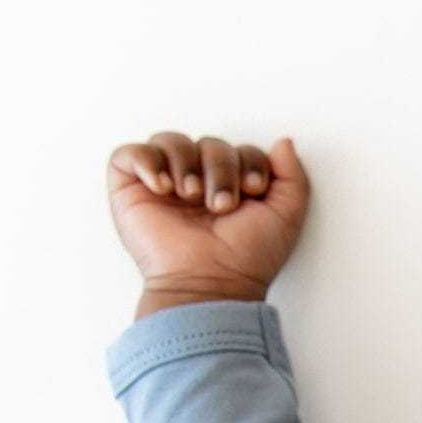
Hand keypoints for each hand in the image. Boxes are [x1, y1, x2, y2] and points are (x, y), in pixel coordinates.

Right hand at [105, 131, 310, 300]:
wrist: (210, 282)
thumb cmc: (246, 259)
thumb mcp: (286, 216)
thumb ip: (292, 177)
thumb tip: (283, 142)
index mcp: (232, 187)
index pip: (239, 150)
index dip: (248, 162)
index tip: (253, 190)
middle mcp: (198, 183)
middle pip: (209, 143)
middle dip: (220, 168)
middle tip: (222, 205)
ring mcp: (164, 185)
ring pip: (171, 140)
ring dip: (186, 163)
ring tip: (191, 196)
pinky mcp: (131, 190)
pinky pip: (129, 153)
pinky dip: (147, 161)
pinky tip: (163, 187)